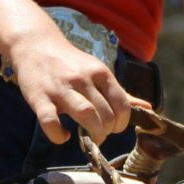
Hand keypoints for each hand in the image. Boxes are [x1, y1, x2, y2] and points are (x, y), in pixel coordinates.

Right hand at [4, 24, 132, 145]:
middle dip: (107, 131)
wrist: (35, 45)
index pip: (122, 105)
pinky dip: (58, 135)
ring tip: (89, 138)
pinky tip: (62, 135)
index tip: (115, 128)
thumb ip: (121, 93)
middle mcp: (82, 79)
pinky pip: (50, 123)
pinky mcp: (39, 98)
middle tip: (100, 133)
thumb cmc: (71, 64)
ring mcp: (60, 89)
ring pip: (85, 115)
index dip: (123, 123)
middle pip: (106, 114)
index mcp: (100, 72)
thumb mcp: (98, 73)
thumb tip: (148, 109)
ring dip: (92, 134)